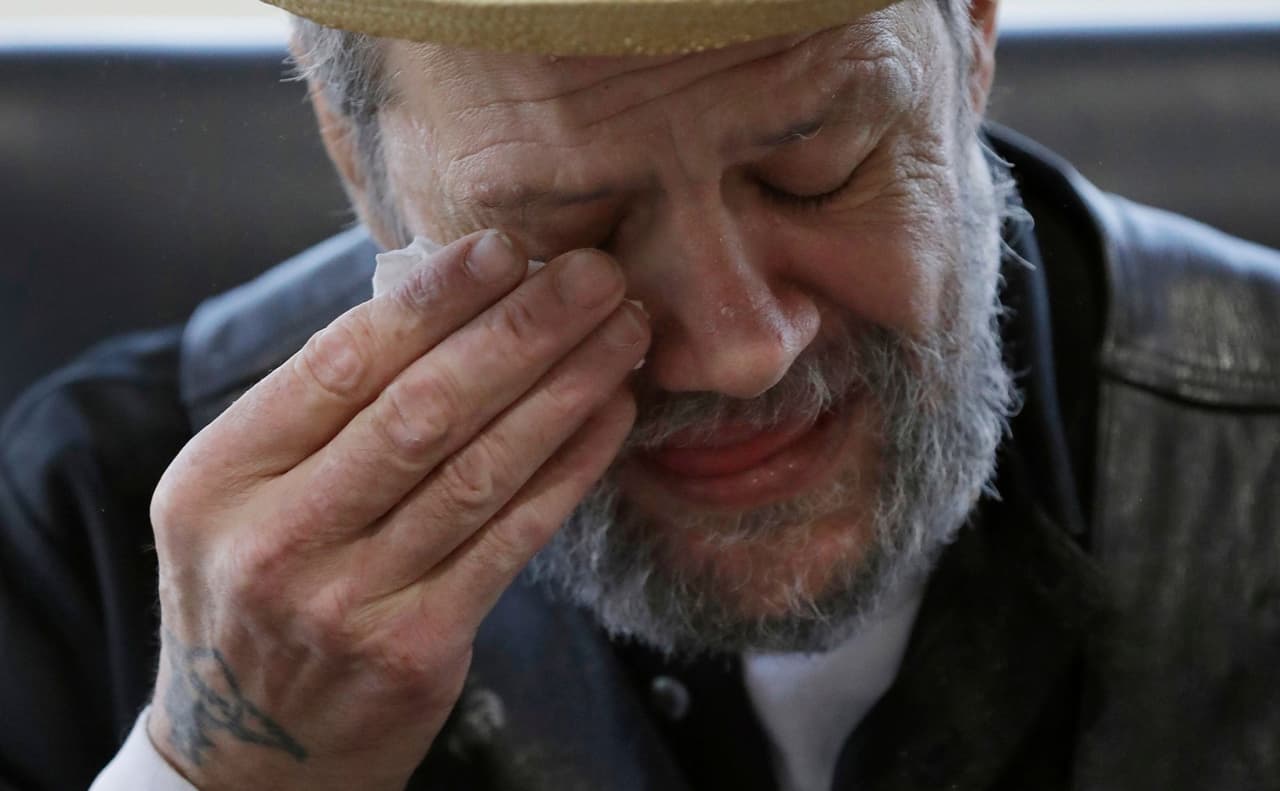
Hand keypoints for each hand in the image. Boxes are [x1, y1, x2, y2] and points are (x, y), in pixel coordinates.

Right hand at [146, 230, 648, 789]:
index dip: (434, 299)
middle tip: (594, 273)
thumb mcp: (240, 500)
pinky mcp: (414, 649)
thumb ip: (320, 414)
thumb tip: (443, 303)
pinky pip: (510, 538)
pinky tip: (609, 415)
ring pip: (479, 470)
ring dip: (564, 390)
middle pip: (422, 409)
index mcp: (220, 478)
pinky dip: (568, 468)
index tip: (506, 249)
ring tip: (621, 332)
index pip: (341, 362)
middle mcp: (274, 539)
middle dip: (522, 329)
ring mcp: (345, 602)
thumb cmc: (255, 596)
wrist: (247, 756)